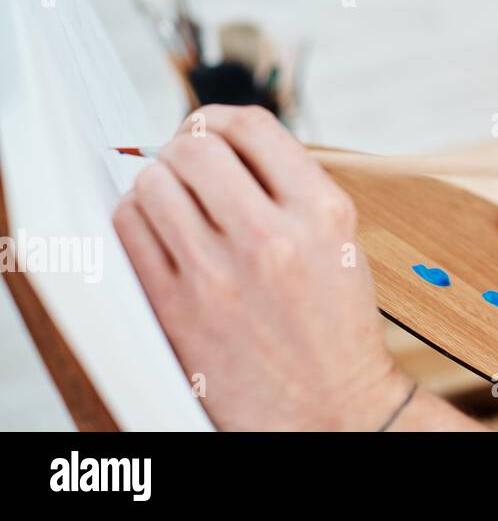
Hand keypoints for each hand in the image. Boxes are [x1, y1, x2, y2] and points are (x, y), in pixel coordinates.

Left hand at [113, 104, 420, 429]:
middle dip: (185, 147)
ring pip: (154, 184)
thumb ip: (290, 186)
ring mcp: (220, 276)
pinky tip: (160, 231)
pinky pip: (130, 230)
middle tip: (188, 163)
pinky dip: (138, 218)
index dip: (221, 119)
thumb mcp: (339, 238)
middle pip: (195, 148)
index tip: (213, 130)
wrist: (330, 407)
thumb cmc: (335, 322)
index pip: (251, 127)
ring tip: (175, 201)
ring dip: (159, 182)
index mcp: (322, 212)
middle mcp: (273, 238)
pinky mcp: (178, 309)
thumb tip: (221, 138)